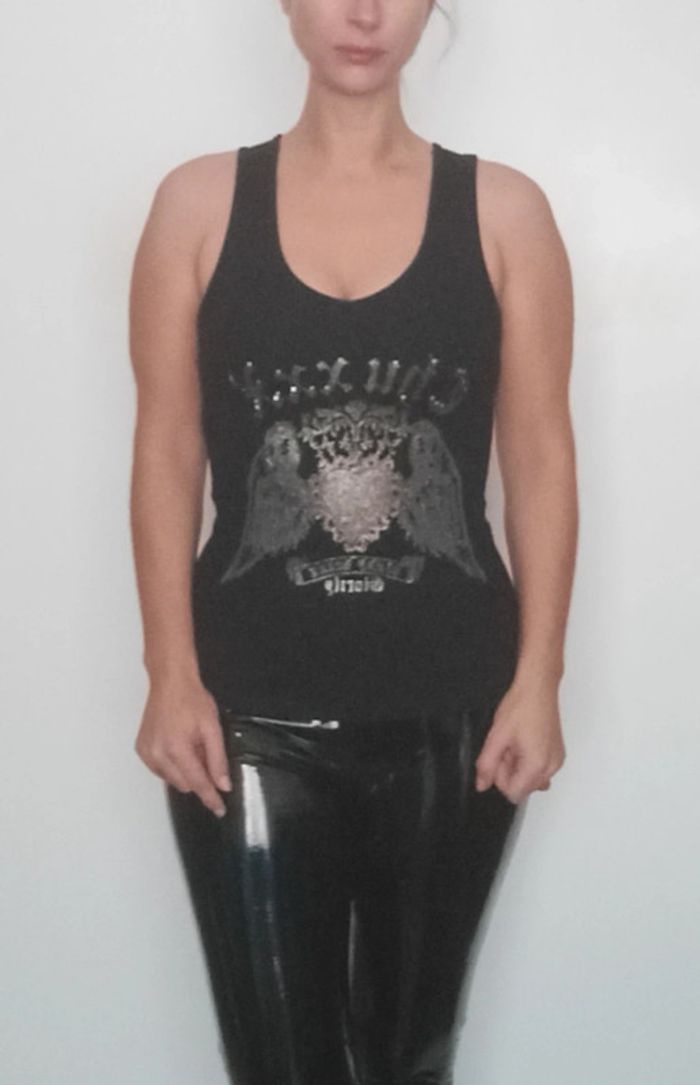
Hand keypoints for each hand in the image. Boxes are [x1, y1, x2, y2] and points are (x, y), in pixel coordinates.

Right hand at [134, 676, 231, 817]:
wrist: (170, 682)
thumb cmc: (191, 699)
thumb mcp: (212, 728)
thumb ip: (218, 759)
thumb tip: (222, 784)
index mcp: (176, 749)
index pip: (197, 783)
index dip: (211, 797)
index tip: (219, 809)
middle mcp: (157, 754)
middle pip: (185, 784)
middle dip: (199, 774)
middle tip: (204, 750)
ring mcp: (146, 753)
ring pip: (172, 779)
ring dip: (185, 770)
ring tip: (190, 744)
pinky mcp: (141, 750)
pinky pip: (161, 770)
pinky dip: (172, 764)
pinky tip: (178, 745)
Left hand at [474, 677, 564, 803]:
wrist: (538, 687)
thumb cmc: (520, 707)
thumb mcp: (496, 737)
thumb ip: (486, 765)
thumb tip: (482, 785)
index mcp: (537, 765)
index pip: (514, 794)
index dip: (500, 778)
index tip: (498, 758)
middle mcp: (552, 767)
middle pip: (524, 787)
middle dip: (509, 771)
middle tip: (505, 747)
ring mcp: (556, 760)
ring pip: (531, 778)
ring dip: (518, 766)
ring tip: (514, 743)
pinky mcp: (557, 753)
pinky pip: (539, 768)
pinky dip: (528, 759)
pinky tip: (522, 741)